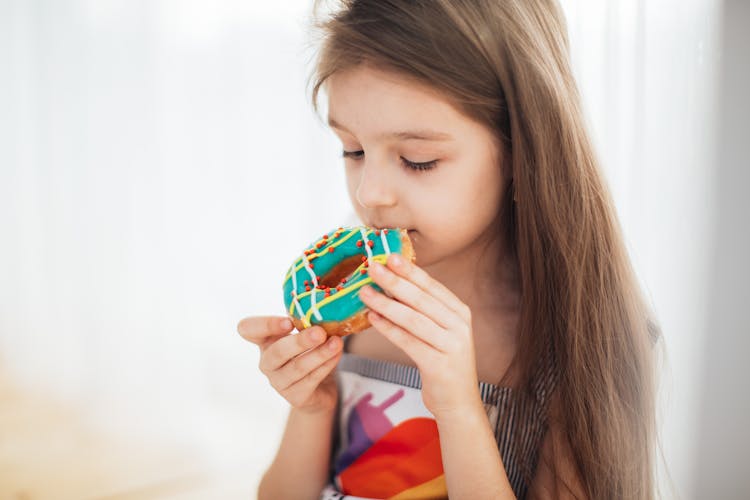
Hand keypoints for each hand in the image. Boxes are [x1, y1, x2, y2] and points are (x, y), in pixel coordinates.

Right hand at [237, 316, 343, 414]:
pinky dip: (326, 365)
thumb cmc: (310, 352)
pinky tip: (337, 354)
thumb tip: (326, 307)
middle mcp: (267, 361)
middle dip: (299, 342)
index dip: (265, 325)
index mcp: (265, 340)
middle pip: (276, 352)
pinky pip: (311, 380)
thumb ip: (308, 321)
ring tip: (336, 343)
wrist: (320, 388)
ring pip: (297, 367)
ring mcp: (278, 381)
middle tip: (320, 332)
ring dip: (319, 354)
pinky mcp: (295, 396)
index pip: (247, 329)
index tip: (288, 322)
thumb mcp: (306, 333)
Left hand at [359, 254, 482, 420]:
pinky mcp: (439, 365)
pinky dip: (388, 329)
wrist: (458, 403)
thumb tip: (393, 283)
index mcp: (460, 312)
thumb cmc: (442, 362)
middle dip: (394, 281)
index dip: (410, 270)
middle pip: (421, 299)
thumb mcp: (440, 331)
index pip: (432, 286)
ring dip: (386, 304)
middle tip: (373, 267)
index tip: (390, 255)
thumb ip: (424, 310)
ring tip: (364, 293)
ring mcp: (452, 345)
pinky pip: (408, 342)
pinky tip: (372, 319)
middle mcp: (459, 326)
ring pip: (413, 319)